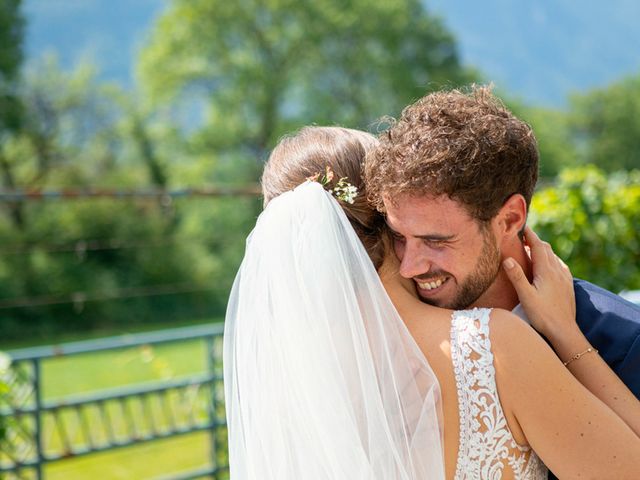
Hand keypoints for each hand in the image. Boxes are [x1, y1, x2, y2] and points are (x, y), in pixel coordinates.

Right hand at [502, 226, 576, 341]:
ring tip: (532, 249)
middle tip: (523, 237)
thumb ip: (517, 277)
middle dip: (535, 241)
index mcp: (547, 271)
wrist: (564, 331)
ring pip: (554, 257)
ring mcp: (565, 278)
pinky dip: (551, 259)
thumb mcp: (526, 297)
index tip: (522, 226)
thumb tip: (507, 259)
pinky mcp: (568, 285)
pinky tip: (548, 265)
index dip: (530, 235)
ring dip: (543, 250)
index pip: (538, 246)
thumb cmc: (543, 316)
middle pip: (547, 249)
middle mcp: (558, 271)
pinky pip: (560, 266)